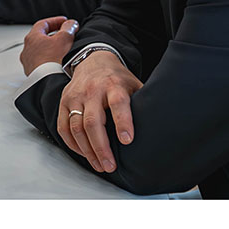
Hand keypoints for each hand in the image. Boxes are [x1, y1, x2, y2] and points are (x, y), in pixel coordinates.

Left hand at [20, 16, 78, 74]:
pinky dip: (50, 60)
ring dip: (52, 48)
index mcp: (32, 38)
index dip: (55, 21)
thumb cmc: (53, 61)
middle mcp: (27, 50)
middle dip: (55, 35)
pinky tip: (59, 63)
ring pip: (41, 51)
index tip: (65, 22)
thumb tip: (70, 24)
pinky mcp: (33, 73)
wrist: (49, 81)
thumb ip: (68, 28)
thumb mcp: (64, 39)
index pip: (43, 24)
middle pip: (41, 38)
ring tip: (64, 50)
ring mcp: (29, 62)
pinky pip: (42, 63)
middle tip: (66, 35)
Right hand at [57, 51, 142, 173]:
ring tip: (99, 165)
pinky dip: (73, 144)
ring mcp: (74, 96)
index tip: (127, 140)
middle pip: (93, 122)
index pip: (118, 103)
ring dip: (87, 150)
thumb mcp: (135, 86)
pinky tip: (84, 154)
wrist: (94, 62)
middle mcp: (92, 91)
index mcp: (114, 85)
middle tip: (110, 166)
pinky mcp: (63, 102)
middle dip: (101, 147)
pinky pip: (63, 127)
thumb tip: (166, 128)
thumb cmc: (118, 80)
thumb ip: (144, 104)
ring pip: (76, 127)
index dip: (123, 122)